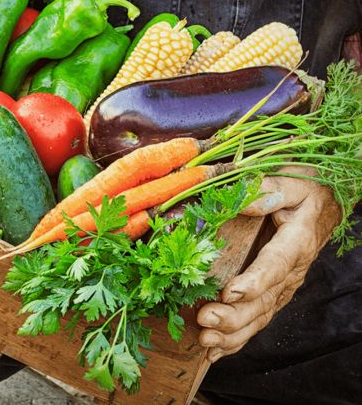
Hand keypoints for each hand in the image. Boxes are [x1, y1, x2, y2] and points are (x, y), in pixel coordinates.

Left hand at [197, 166, 341, 362]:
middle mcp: (292, 270)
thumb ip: (272, 188)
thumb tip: (247, 197)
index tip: (229, 293)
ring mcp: (283, 286)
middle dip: (234, 315)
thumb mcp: (294, 180)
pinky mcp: (273, 293)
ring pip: (260, 317)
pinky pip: (257, 320)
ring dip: (232, 333)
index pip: (275, 265)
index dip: (254, 281)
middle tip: (205, 319)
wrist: (326, 201)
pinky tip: (215, 350)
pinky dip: (237, 338)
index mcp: (296, 242)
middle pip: (264, 300)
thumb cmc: (308, 188)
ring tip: (206, 340)